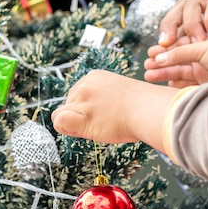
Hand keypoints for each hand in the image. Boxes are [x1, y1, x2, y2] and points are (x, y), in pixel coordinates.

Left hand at [51, 70, 178, 152]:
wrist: (148, 110)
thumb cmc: (142, 106)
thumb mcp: (120, 92)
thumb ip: (103, 98)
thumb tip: (97, 112)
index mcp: (94, 77)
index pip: (76, 94)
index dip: (84, 108)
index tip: (100, 114)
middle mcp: (85, 86)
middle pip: (68, 105)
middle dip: (79, 116)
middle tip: (101, 123)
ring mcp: (82, 101)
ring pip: (60, 115)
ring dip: (73, 125)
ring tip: (94, 128)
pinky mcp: (82, 117)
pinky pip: (59, 122)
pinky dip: (66, 129)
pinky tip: (82, 131)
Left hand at [158, 0, 207, 57]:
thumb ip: (193, 55)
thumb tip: (166, 65)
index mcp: (203, 18)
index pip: (177, 20)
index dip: (166, 32)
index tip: (159, 50)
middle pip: (181, 8)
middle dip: (171, 25)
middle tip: (167, 43)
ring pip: (195, 2)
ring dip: (192, 24)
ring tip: (196, 42)